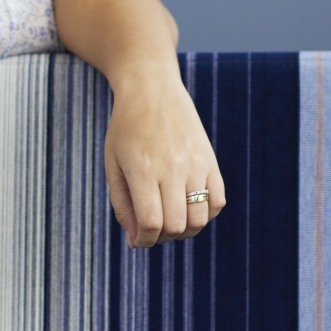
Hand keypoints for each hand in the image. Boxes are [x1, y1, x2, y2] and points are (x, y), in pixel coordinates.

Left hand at [103, 66, 225, 247]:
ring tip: (170, 220)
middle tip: (151, 231)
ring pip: (200, 219)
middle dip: (162, 238)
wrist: (153, 91)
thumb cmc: (126, 129)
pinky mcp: (211, 161)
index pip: (152, 223)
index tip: (138, 239)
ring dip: (185, 230)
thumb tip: (136, 238)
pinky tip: (188, 207)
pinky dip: (205, 214)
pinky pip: (217, 201)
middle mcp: (173, 168)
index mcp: (143, 169)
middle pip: (177, 225)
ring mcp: (196, 164)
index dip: (144, 240)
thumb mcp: (112, 165)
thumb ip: (122, 204)